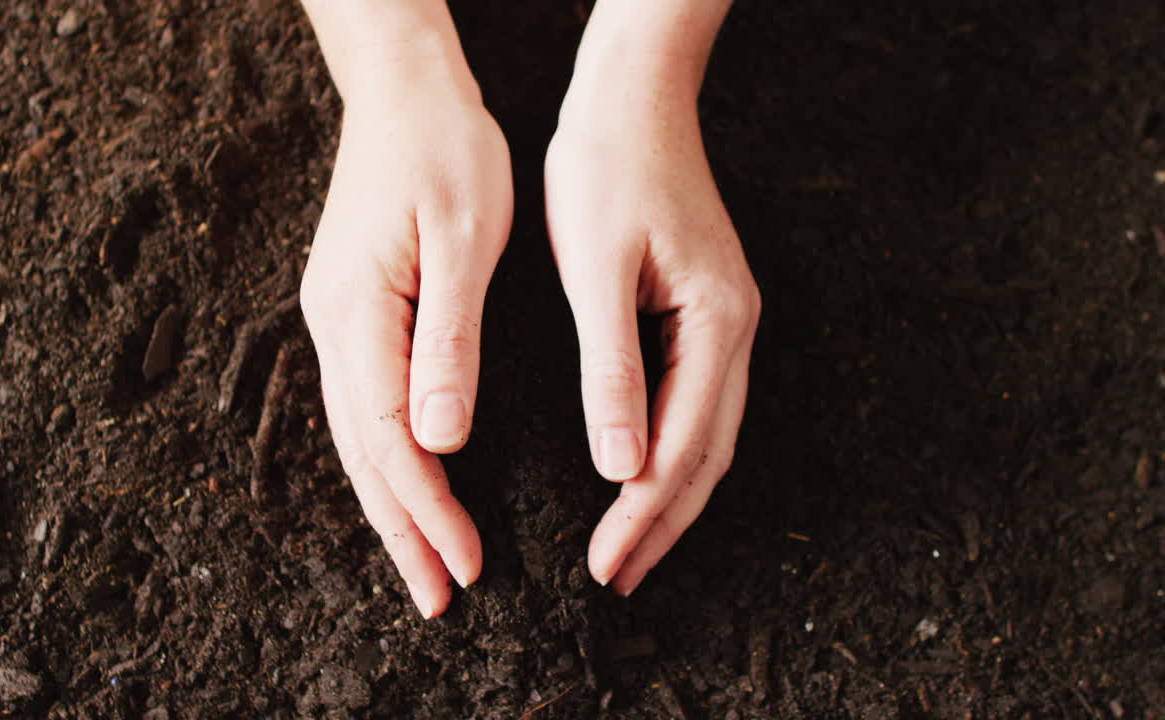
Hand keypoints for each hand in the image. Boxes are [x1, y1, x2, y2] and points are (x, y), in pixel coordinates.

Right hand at [300, 64, 511, 617]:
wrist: (404, 93)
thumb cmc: (445, 152)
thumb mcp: (463, 239)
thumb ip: (449, 341)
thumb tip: (441, 439)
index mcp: (359, 312)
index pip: (390, 439)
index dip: (429, 508)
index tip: (468, 563)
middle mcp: (334, 327)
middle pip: (361, 454)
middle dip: (402, 531)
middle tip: (439, 598)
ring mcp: (336, 321)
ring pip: (356, 438)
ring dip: (391, 506)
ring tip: (423, 565)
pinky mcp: (354, 313)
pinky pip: (362, 407)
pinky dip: (384, 460)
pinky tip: (406, 484)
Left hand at [546, 68, 759, 595]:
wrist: (632, 99)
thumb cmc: (604, 171)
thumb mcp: (596, 270)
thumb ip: (612, 370)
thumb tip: (619, 468)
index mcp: (716, 322)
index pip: (682, 447)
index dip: (643, 514)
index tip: (605, 565)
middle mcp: (735, 329)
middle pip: (709, 455)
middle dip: (663, 524)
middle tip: (618, 580)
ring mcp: (727, 321)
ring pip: (709, 435)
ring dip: (670, 497)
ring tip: (631, 549)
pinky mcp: (706, 312)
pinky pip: (700, 403)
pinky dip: (673, 452)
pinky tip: (643, 475)